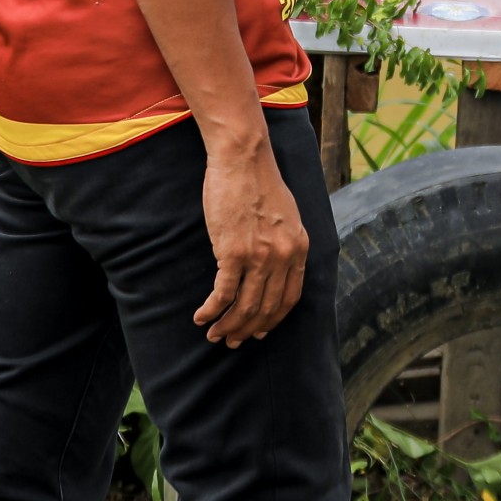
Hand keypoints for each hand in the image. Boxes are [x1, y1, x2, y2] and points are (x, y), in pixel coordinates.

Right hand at [194, 132, 309, 346]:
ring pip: (244, 307)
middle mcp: (283, 257)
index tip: (259, 331)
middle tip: (232, 341)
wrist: (244, 159)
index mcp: (299, 248)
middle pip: (267, 308)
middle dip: (247, 330)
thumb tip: (275, 265)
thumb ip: (285, 242)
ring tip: (214, 335)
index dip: (273, 320)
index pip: (290, 299)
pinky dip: (211, 311)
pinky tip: (201, 317)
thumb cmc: (259, 183)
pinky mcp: (233, 252)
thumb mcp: (287, 215)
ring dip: (228, 326)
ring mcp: (260, 256)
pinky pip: (223, 293)